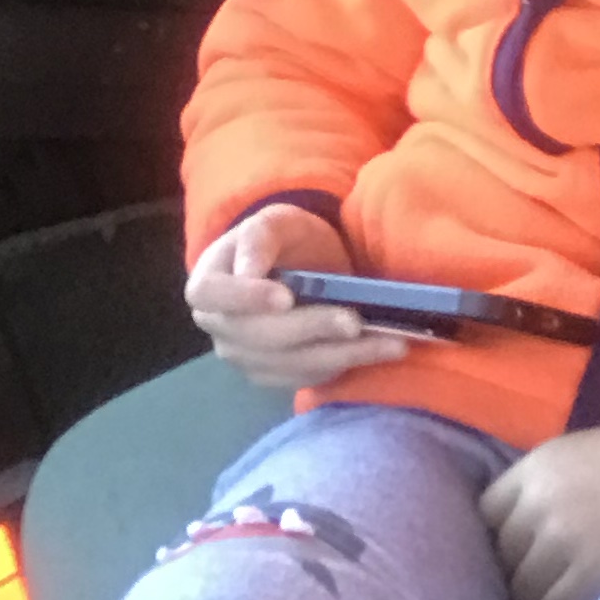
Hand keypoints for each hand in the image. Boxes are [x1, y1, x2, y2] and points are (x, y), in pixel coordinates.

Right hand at [184, 205, 410, 389]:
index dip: (244, 298)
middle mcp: (219, 326)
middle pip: (257, 337)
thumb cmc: (286, 240)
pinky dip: (345, 364)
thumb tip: (249, 271)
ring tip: (390, 343)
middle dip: (311, 330)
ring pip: (289, 364)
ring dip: (342, 355)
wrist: (302, 268)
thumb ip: (259, 238)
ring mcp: (244, 357)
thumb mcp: (277, 222)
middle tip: (355, 322)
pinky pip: (308, 377)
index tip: (285, 297)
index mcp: (209, 282)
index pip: (209, 294)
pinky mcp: (275, 376)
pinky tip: (379, 351)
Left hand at [480, 398, 599, 599]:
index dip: (503, 539)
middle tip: (551, 587)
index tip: (523, 554)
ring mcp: (564, 548)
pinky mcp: (590, 585)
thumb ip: (548, 490)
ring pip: (521, 595)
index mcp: (538, 468)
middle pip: (499, 560)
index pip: (484, 517)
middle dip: (520, 574)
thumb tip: (517, 538)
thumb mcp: (589, 456)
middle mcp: (541, 507)